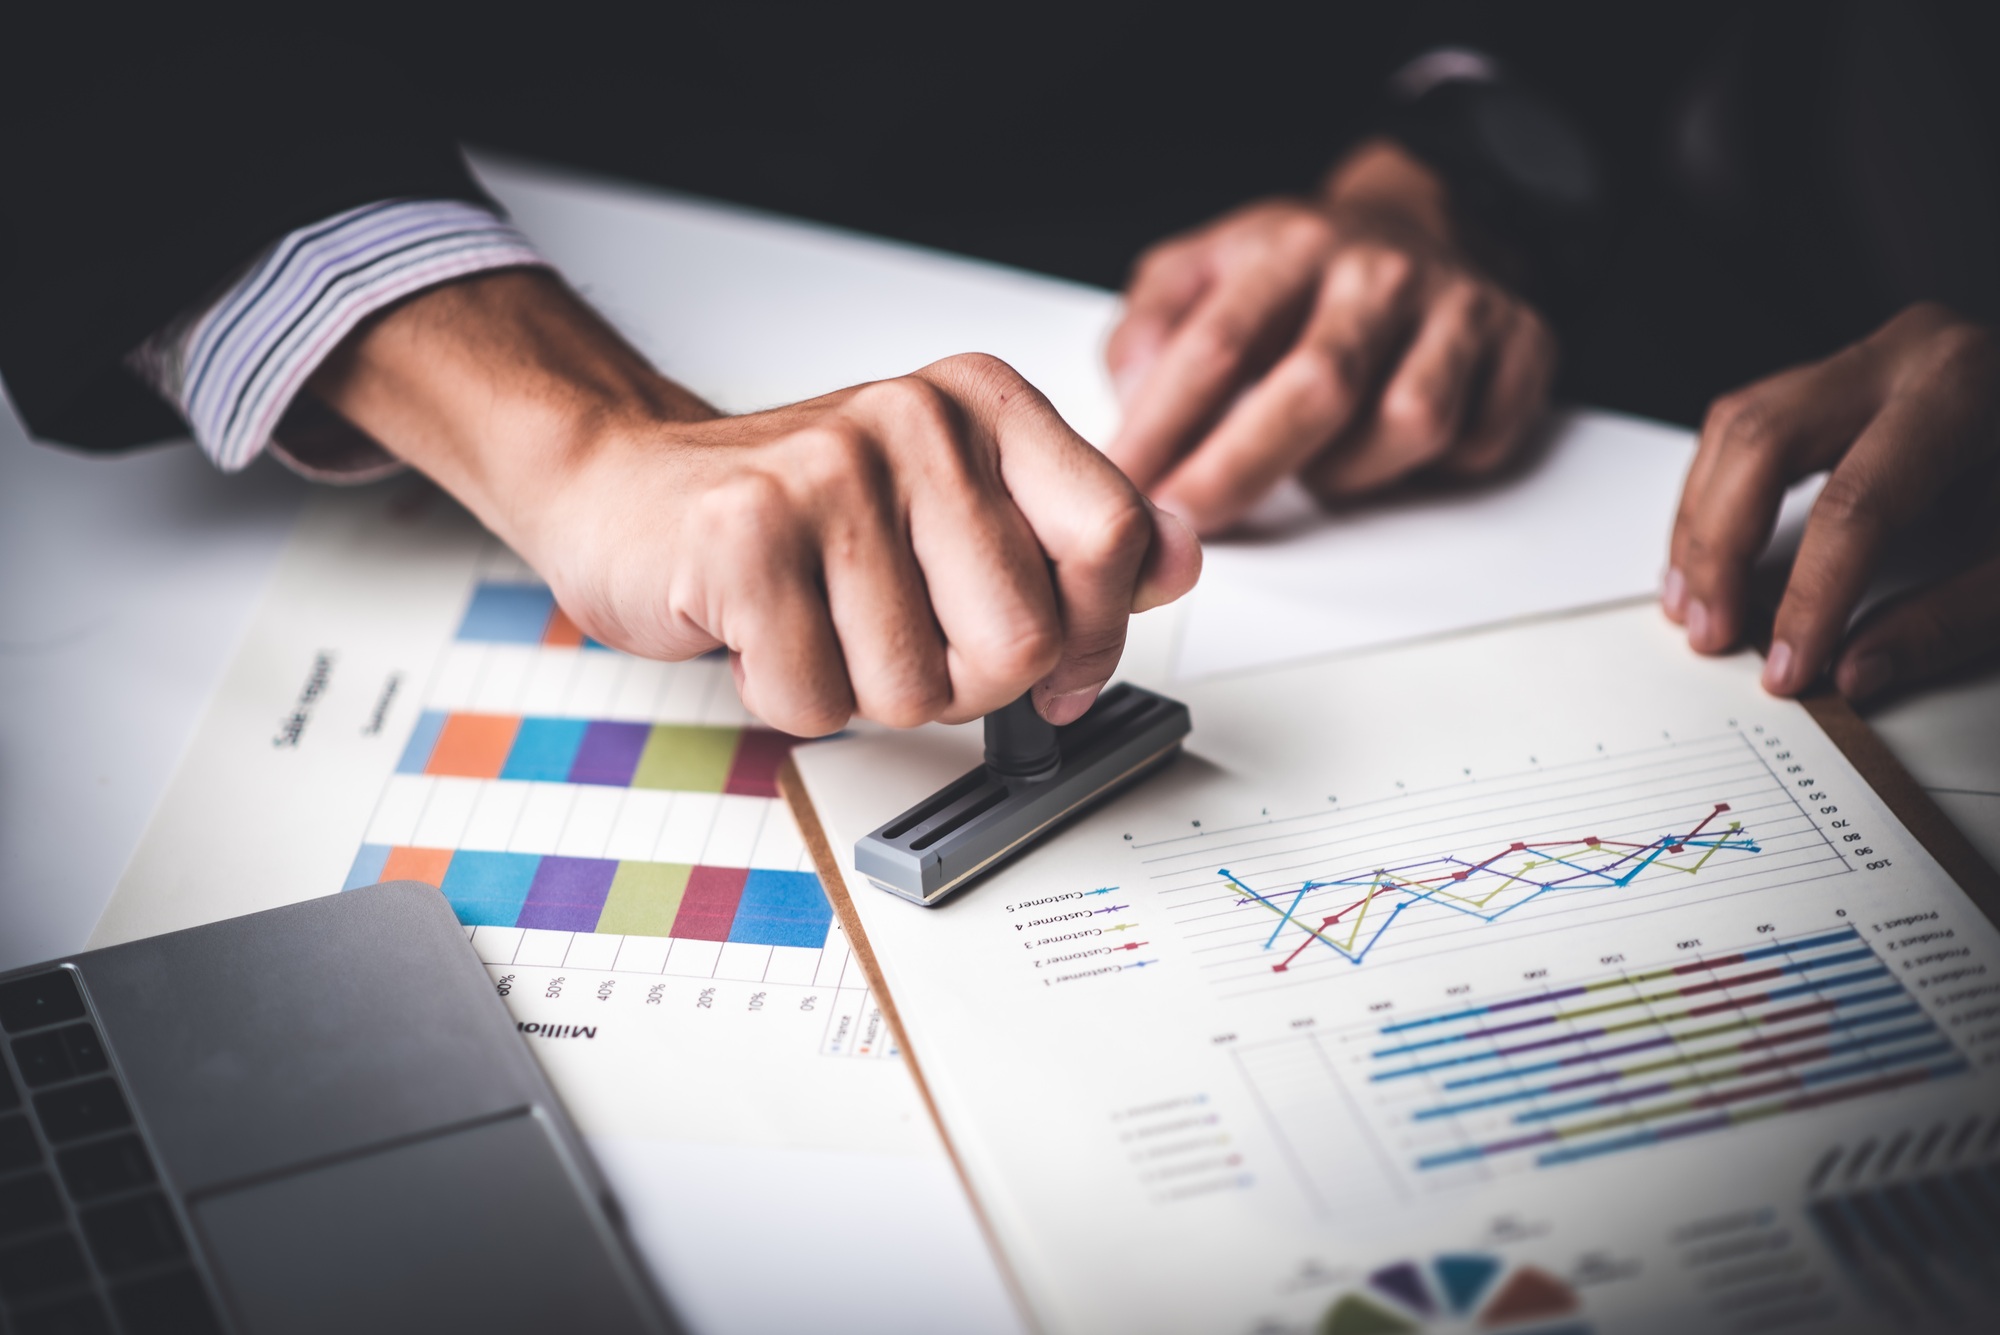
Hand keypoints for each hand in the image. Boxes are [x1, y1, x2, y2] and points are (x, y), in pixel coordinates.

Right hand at [309, 270, 1199, 735]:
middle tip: (896, 638)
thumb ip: (1076, 537)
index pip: (1114, 538)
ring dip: (862, 692)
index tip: (1058, 671)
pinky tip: (761, 631)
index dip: (1094, 637)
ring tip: (820, 623)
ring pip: (916, 687)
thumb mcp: (958, 506)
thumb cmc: (801, 515)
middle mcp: (917, 418)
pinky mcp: (743, 534)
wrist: (627, 490)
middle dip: (959, 683)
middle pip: (1021, 641)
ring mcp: (827, 469)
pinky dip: (787, 698)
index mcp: (987, 404)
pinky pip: (817, 701)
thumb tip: (1183, 560)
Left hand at [1104, 140, 1555, 534]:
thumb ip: (1148, 327)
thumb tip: (1132, 397)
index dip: (1167, 426)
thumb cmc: (1299, 271)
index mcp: (1291, 247)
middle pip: (1317, 388)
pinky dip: (1431, 470)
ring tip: (1311, 465)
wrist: (1420, 219)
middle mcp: (1379, 271)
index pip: (1219, 344)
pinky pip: (1477, 442)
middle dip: (1241, 472)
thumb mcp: (1201, 269)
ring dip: (1348, 472)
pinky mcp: (1522, 348)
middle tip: (1191, 521)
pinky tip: (1389, 451)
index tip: (1130, 484)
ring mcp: (1458, 308)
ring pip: (1409, 422)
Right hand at [1664, 302, 1999, 700]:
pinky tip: (1709, 553)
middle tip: (1711, 631)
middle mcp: (1902, 357)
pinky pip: (1746, 424)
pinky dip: (1715, 493)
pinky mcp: (1841, 378)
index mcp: (1961, 389)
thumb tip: (1854, 670)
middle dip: (1721, 550)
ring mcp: (1866, 359)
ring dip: (1700, 523)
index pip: (1855, 503)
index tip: (1791, 665)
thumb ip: (1953, 619)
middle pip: (1764, 445)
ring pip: (1736, 427)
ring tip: (1692, 602)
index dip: (1812, 596)